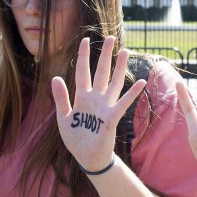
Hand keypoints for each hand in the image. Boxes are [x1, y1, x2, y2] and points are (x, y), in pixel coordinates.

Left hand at [51, 37, 145, 171]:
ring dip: (119, 67)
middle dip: (105, 55)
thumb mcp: (63, 118)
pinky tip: (140, 81)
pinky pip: (123, 103)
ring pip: (114, 82)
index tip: (84, 40)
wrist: (87, 158)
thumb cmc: (76, 139)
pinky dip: (132, 93)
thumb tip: (55, 78)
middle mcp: (95, 98)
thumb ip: (61, 98)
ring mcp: (105, 107)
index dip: (83, 56)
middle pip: (101, 72)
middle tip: (110, 38)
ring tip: (125, 52)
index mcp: (82, 97)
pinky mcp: (112, 118)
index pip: (82, 72)